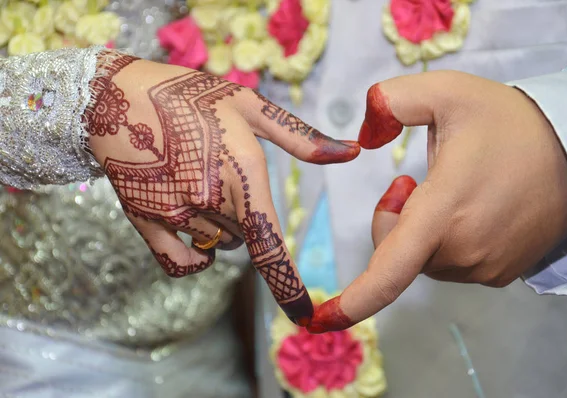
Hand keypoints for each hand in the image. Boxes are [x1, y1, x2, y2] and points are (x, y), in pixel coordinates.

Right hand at [86, 51, 359, 324]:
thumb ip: (302, 138)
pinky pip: (181, 263)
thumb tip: (351, 153)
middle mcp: (209, 200)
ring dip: (221, 226)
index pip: (269, 245)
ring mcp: (174, 215)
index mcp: (242, 173)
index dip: (288, 285)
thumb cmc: (190, 95)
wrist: (114, 94)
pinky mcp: (145, 222)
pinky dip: (193, 257)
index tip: (304, 315)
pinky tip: (192, 231)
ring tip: (198, 180)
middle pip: (246, 238)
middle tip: (223, 172)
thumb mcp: (250, 106)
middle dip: (246, 215)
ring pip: (218, 244)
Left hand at [307, 71, 566, 332]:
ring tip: (453, 190)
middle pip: (397, 253)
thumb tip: (363, 136)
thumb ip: (392, 101)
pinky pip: (453, 263)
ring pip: (424, 259)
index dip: (354, 300)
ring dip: (422, 229)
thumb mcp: (447, 91)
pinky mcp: (500, 273)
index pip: (391, 270)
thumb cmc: (510, 123)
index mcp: (444, 211)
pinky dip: (447, 240)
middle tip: (410, 181)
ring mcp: (484, 267)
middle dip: (393, 218)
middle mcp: (463, 250)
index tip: (322, 321)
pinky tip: (473, 208)